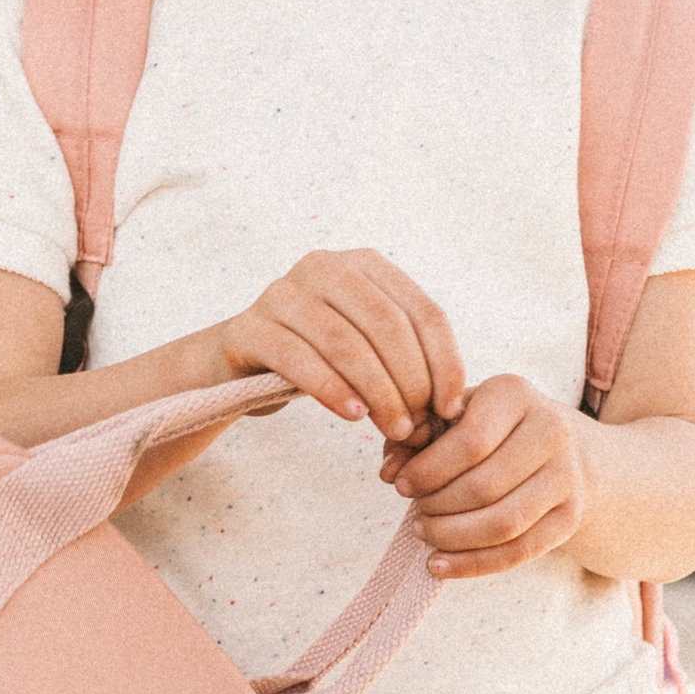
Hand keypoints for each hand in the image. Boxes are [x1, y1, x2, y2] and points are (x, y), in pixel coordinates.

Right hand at [211, 251, 466, 442]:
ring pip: (345, 343)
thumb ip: (408, 361)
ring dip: (377, 392)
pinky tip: (352, 415)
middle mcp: (324, 266)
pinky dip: (331, 390)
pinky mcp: (248, 327)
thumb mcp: (368, 347)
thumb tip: (453, 404)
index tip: (450, 407)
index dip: (444, 361)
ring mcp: (282, 292)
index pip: (422, 310)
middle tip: (416, 426)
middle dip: (409, 381)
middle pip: (386, 325)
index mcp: (364, 264)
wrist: (241, 365)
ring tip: (391, 428)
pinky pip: (298, 359)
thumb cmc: (319, 359)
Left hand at [387, 375, 588, 577]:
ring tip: (424, 532)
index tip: (401, 484)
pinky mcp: (570, 517)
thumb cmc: (487, 427)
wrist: (560, 447)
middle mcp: (552, 430)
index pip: (470, 441)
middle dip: (438, 506)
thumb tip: (389, 472)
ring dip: (452, 536)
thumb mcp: (452, 415)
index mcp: (515, 394)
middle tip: (415, 511)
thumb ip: (414, 434)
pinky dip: (473, 564)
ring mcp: (567, 476)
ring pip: (503, 523)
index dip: (428, 470)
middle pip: (485, 486)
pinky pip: (519, 551)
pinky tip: (438, 565)